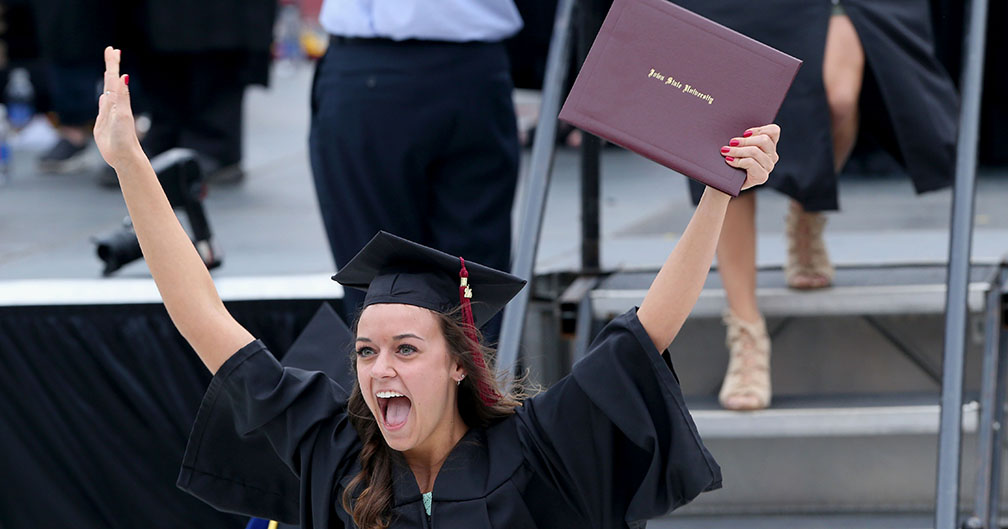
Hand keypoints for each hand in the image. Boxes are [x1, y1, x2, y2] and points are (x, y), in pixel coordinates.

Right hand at [94, 46, 141, 169]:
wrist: (124, 156)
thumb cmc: (124, 138)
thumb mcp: (122, 115)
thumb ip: (122, 97)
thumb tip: (123, 77)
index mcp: (119, 101)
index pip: (114, 77)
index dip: (113, 64)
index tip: (113, 49)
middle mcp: (115, 104)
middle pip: (111, 81)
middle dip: (111, 65)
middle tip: (111, 51)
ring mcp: (109, 113)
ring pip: (108, 92)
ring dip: (108, 80)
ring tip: (109, 70)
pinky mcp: (103, 123)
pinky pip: (103, 107)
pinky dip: (104, 98)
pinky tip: (104, 96)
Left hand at [720, 124, 779, 189]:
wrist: (724, 183)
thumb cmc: (730, 160)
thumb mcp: (738, 146)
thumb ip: (742, 137)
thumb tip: (734, 122)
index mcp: (769, 145)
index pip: (774, 131)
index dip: (759, 129)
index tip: (744, 133)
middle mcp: (772, 156)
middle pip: (764, 140)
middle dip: (744, 141)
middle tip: (731, 143)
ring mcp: (768, 167)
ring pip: (755, 151)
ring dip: (738, 150)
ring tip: (725, 151)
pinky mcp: (762, 177)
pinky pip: (751, 163)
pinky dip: (738, 160)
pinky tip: (729, 160)